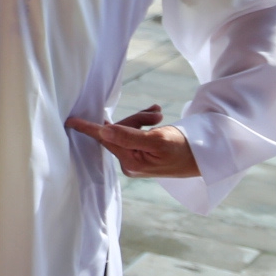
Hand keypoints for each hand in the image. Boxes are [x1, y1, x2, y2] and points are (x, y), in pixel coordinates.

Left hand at [66, 105, 199, 177]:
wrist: (206, 157)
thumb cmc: (185, 149)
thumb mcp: (158, 140)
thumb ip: (130, 136)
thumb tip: (104, 131)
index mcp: (130, 161)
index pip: (105, 139)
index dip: (87, 128)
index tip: (69, 121)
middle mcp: (128, 162)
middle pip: (118, 131)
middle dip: (136, 118)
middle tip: (157, 113)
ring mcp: (133, 159)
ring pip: (127, 129)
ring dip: (143, 119)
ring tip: (159, 114)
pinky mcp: (140, 154)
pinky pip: (134, 133)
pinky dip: (145, 123)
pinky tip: (157, 117)